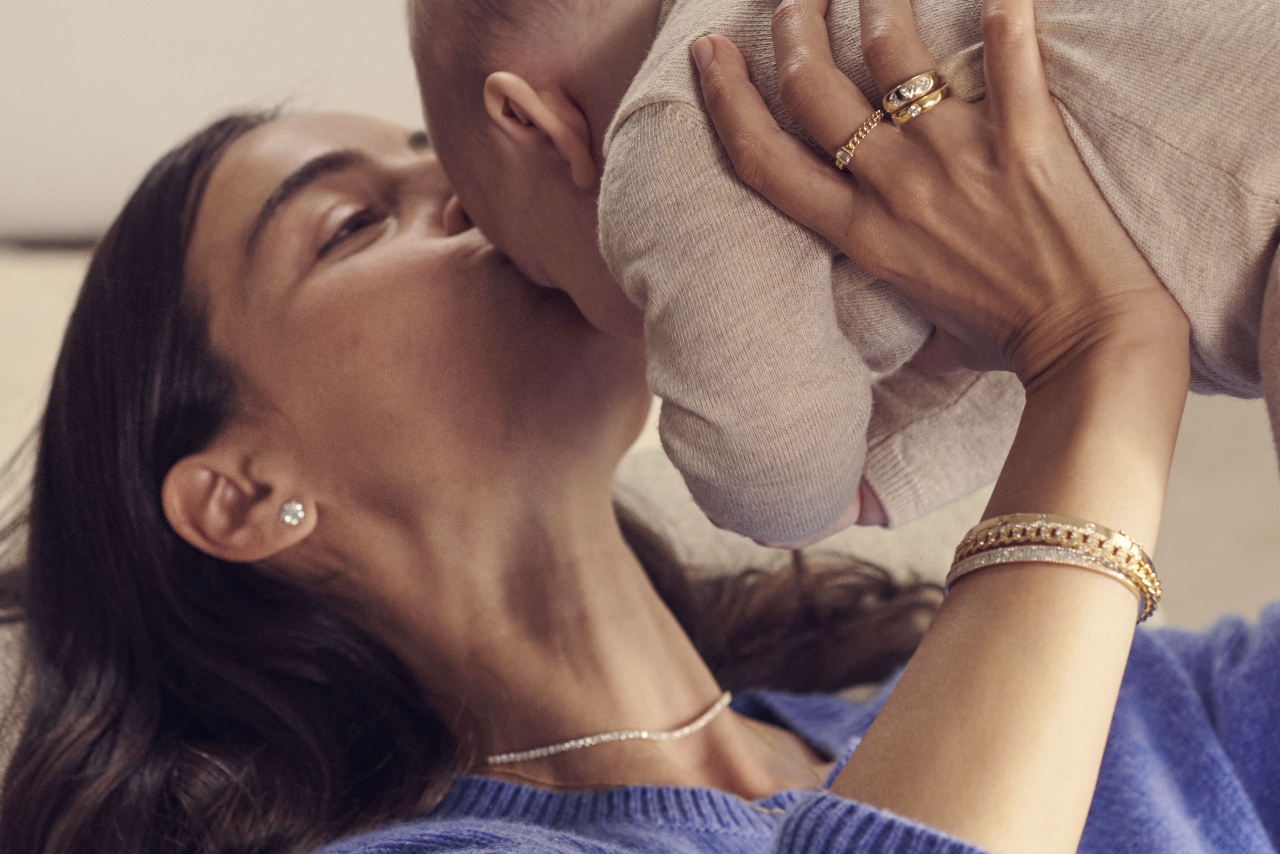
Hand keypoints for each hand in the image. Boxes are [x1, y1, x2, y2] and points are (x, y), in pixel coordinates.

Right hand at [692, 0, 1184, 389]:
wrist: (1090, 346)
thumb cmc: (1008, 338)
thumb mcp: (921, 327)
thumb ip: (890, 294)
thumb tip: (879, 300)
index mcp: (863, 236)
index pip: (766, 159)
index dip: (727, 99)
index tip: (710, 52)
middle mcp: (896, 190)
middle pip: (814, 89)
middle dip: (792, 26)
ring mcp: (959, 158)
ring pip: (892, 53)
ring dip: (873, 0)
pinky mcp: (1025, 139)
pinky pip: (1010, 58)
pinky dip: (1006, 18)